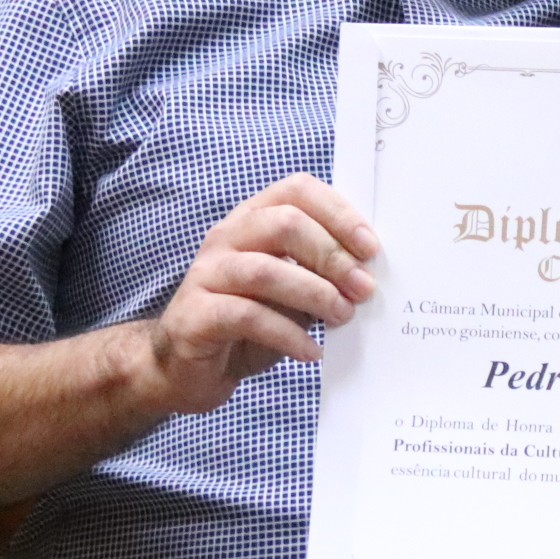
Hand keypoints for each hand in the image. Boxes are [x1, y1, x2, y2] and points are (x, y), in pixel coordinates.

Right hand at [131, 173, 379, 412]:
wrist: (189, 368)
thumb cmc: (249, 324)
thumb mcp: (291, 293)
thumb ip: (320, 274)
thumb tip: (366, 274)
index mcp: (252, 219)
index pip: (296, 190)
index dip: (338, 213)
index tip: (370, 248)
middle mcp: (226, 237)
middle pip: (284, 223)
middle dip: (332, 255)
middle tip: (362, 288)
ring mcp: (205, 273)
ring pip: (265, 270)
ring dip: (314, 294)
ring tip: (342, 316)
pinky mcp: (195, 314)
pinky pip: (247, 317)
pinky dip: (288, 334)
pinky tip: (311, 351)